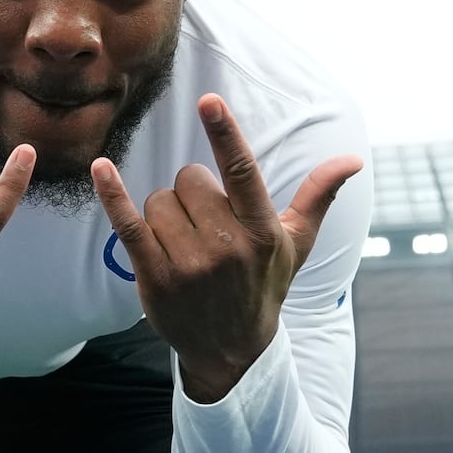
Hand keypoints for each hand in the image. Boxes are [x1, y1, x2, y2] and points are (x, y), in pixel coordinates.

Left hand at [89, 93, 362, 403]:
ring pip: (159, 200)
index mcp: (261, 231)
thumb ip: (318, 196)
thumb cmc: (265, 285)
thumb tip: (352, 159)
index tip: (209, 101)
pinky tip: (101, 169)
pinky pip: (128, 224)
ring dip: (165, 214)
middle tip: (206, 227)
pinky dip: (113, 195)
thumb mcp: (295, 243)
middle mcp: (226, 247)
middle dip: (192, 194)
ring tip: (184, 244)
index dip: (224, 133)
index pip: (241, 172)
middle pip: (189, 180)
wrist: (232, 351)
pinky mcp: (154, 276)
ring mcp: (188, 264)